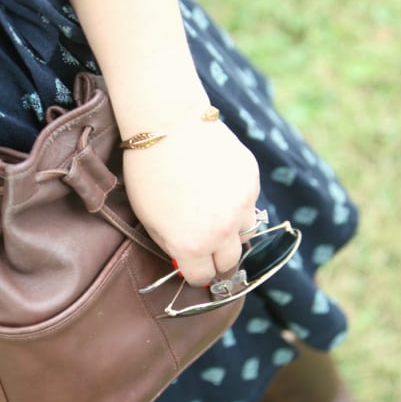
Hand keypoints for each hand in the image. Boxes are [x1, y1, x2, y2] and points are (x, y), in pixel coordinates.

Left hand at [123, 117, 260, 285]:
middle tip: (206, 246)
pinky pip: (250, 204)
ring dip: (233, 232)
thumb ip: (172, 246)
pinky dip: (238, 203)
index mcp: (191, 245)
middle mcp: (221, 231)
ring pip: (246, 234)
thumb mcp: (149, 220)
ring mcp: (241, 206)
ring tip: (213, 214)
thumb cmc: (148, 173)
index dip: (194, 272)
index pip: (202, 277)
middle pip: (229, 262)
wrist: (168, 125)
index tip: (193, 266)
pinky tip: (218, 186)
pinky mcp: (252, 182)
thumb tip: (188, 261)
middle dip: (216, 258)